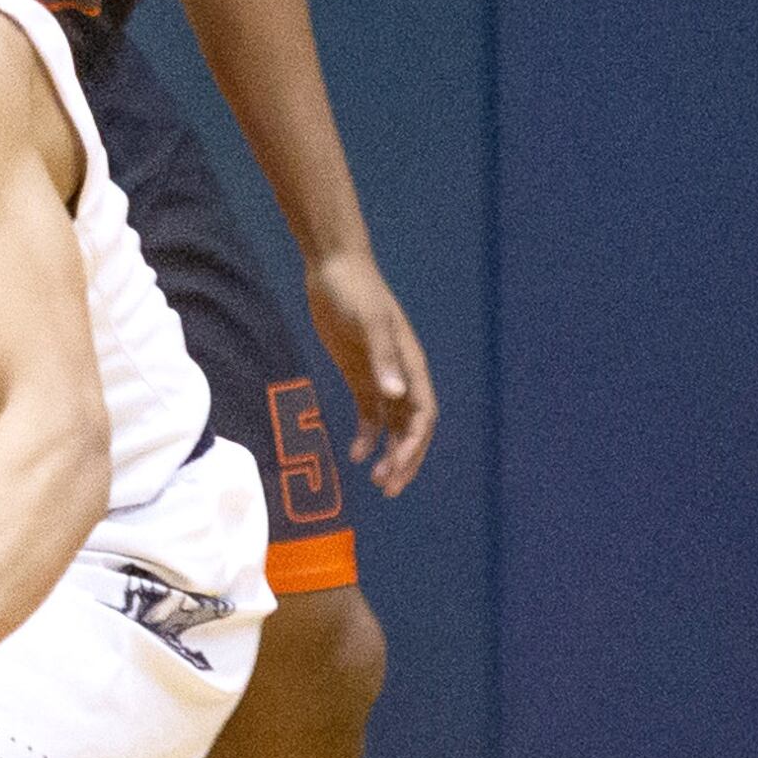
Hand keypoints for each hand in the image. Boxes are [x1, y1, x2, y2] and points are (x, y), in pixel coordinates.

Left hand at [305, 250, 436, 496]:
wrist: (334, 269)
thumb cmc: (355, 293)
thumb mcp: (368, 324)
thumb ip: (383, 359)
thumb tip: (396, 394)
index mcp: (412, 365)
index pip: (423, 415)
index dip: (413, 445)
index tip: (396, 468)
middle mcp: (402, 375)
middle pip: (412, 428)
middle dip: (405, 459)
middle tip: (388, 489)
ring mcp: (382, 376)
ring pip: (393, 426)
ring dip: (388, 454)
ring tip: (375, 481)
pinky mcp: (360, 374)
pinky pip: (369, 414)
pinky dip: (366, 436)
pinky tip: (354, 454)